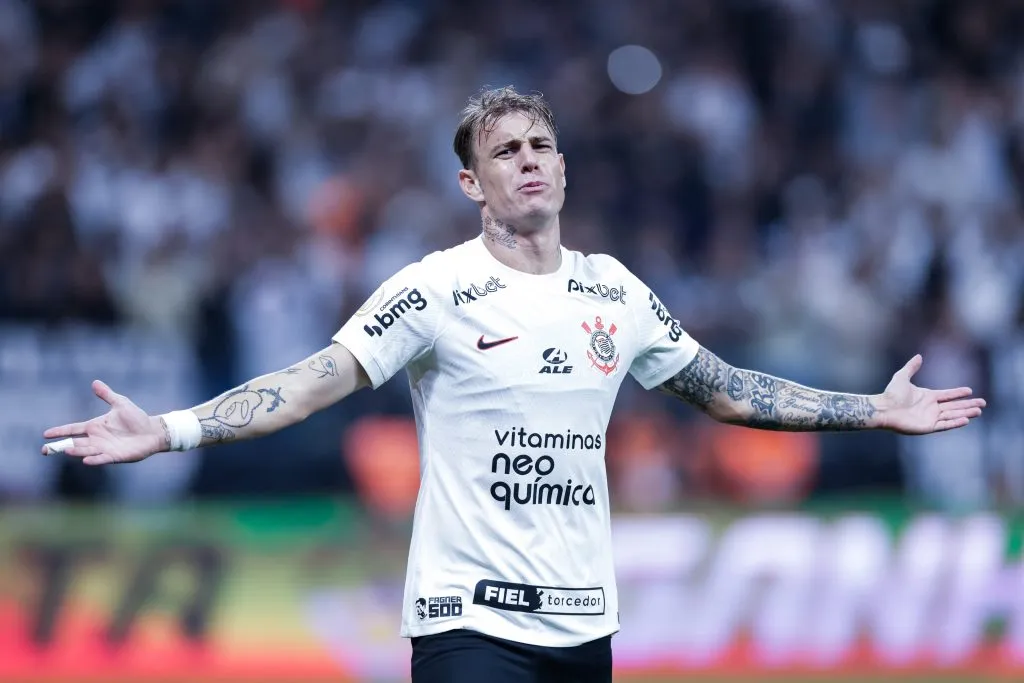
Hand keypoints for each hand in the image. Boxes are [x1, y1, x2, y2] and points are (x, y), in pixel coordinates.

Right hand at [41, 380, 167, 464]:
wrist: (152, 431)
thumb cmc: (136, 418)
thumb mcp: (120, 403)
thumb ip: (107, 395)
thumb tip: (95, 382)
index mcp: (95, 426)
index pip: (73, 429)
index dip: (60, 431)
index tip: (46, 434)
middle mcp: (96, 439)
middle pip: (74, 443)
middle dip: (60, 447)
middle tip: (45, 450)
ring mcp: (104, 448)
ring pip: (86, 451)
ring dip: (76, 452)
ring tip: (66, 450)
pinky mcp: (114, 456)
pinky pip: (102, 458)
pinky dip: (94, 460)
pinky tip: (86, 460)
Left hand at [878, 355, 985, 434]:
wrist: (884, 409)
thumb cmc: (891, 394)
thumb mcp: (902, 377)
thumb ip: (911, 367)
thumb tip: (919, 356)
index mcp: (927, 396)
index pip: (947, 395)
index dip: (958, 393)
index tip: (970, 391)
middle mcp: (931, 408)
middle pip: (954, 406)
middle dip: (968, 405)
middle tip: (983, 403)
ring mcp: (930, 418)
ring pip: (952, 415)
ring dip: (965, 413)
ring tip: (978, 411)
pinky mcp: (927, 427)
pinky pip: (944, 425)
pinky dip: (955, 422)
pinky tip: (966, 419)